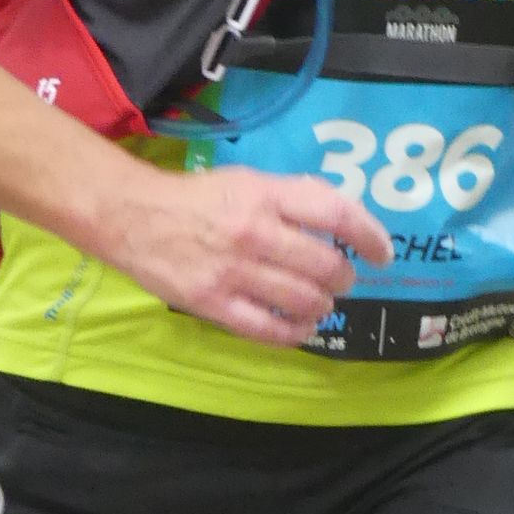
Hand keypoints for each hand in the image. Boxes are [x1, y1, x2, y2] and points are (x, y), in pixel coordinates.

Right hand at [103, 165, 392, 347]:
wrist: (132, 217)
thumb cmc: (196, 198)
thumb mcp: (248, 181)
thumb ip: (292, 198)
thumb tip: (343, 221)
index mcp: (265, 195)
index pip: (335, 212)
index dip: (369, 235)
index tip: (382, 253)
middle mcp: (254, 232)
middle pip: (325, 265)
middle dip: (344, 278)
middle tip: (341, 280)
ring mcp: (233, 271)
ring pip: (304, 301)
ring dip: (323, 306)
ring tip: (321, 303)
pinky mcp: (213, 304)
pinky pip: (269, 329)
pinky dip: (295, 332)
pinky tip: (301, 328)